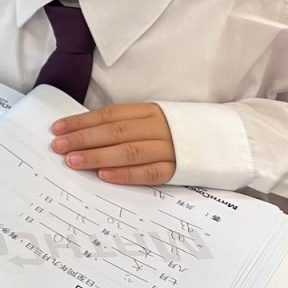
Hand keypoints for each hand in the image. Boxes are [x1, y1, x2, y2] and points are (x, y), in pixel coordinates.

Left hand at [50, 103, 175, 185]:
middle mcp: (158, 127)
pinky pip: (149, 172)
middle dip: (83, 139)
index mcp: (149, 111)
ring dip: (98, 156)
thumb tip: (85, 134)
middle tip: (57, 147)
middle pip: (115, 132)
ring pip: (128, 151)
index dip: (82, 122)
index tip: (57, 129)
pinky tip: (104, 176)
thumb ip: (125, 125)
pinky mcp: (178, 169)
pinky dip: (126, 174)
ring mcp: (169, 148)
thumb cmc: (181, 130)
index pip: (109, 115)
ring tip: (73, 161)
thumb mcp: (154, 119)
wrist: (229, 139)